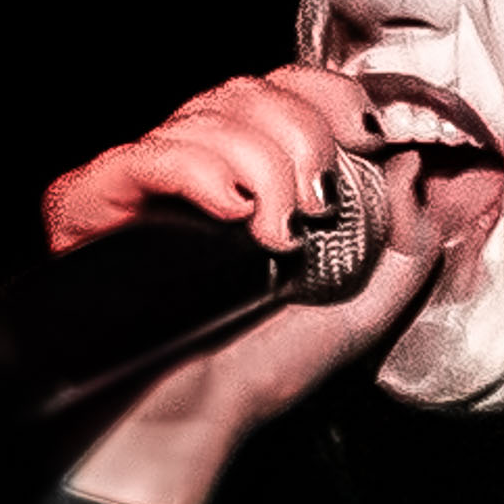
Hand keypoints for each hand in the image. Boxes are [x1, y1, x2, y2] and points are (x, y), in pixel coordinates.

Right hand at [49, 69, 443, 503]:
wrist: (199, 417)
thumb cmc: (268, 367)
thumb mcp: (366, 305)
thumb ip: (409, 236)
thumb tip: (413, 162)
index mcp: (254, 172)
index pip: (286, 86)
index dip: (332, 95)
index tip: (368, 137)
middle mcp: (196, 164)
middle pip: (249, 90)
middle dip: (303, 135)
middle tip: (319, 208)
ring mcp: (142, 180)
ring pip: (206, 116)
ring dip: (262, 168)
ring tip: (276, 239)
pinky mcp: (91, 202)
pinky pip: (145, 154)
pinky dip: (198, 171)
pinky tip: (229, 211)